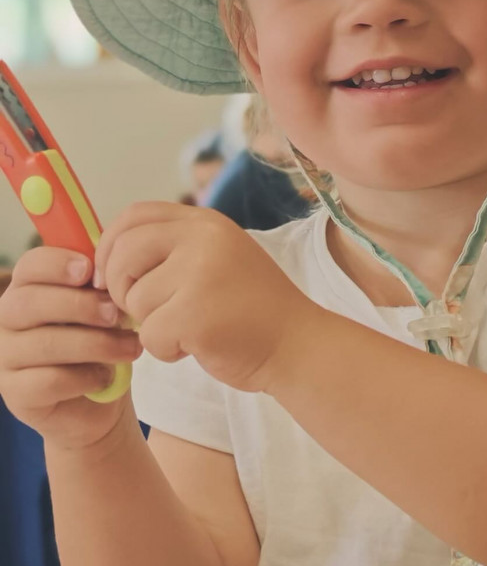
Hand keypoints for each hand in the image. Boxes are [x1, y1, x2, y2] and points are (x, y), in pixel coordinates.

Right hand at [0, 247, 142, 448]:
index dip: (57, 264)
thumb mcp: (107, 312)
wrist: (100, 404)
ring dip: (97, 344)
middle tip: (117, 315)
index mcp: (28, 290)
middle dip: (81, 305)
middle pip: (30, 301)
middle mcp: (7, 320)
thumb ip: (103, 289)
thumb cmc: (103, 345)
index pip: (30, 266)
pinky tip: (106, 378)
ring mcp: (5, 358)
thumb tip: (114, 269)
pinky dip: (87, 377)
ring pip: (45, 343)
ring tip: (131, 348)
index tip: (89, 271)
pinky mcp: (16, 395)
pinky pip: (50, 381)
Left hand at [95, 202, 318, 392]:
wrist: (298, 345)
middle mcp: (204, 239)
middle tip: (142, 311)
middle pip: (124, 253)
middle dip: (121, 288)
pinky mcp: (196, 314)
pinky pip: (150, 336)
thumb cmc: (254, 309)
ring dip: (152, 324)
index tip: (111, 274)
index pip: (135, 215)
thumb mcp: (219, 259)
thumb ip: (175, 249)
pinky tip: (197, 347)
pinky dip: (166, 351)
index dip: (111, 244)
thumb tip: (109, 259)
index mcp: (207, 222)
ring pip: (135, 299)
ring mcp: (201, 274)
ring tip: (189, 328)